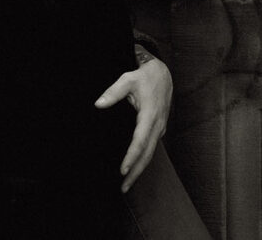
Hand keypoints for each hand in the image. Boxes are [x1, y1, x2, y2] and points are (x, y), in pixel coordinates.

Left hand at [94, 49, 171, 191]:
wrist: (163, 74)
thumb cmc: (145, 77)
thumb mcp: (128, 79)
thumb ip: (113, 92)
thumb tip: (98, 104)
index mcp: (150, 115)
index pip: (140, 141)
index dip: (131, 157)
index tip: (123, 170)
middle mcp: (157, 125)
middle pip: (147, 154)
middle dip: (136, 172)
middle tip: (123, 187)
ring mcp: (160, 128)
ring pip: (150, 153)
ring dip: (140, 169)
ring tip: (127, 184)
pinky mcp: (159, 129)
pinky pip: (151, 148)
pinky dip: (143, 160)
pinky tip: (135, 167)